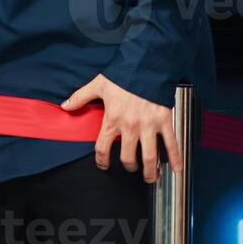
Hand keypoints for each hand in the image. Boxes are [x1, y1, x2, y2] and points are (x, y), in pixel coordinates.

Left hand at [62, 74, 181, 183]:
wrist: (146, 66)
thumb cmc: (122, 76)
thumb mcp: (98, 85)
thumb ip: (81, 97)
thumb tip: (65, 106)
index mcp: (112, 119)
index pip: (103, 147)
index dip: (102, 160)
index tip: (103, 165)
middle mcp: (130, 126)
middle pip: (128, 157)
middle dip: (129, 166)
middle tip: (131, 168)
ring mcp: (148, 126)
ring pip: (149, 156)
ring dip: (150, 171)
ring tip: (151, 177)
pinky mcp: (164, 121)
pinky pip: (171, 143)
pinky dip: (176, 158)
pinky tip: (177, 169)